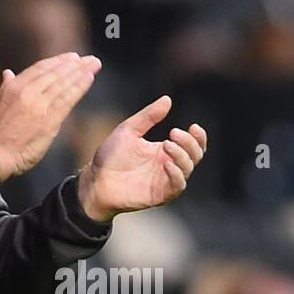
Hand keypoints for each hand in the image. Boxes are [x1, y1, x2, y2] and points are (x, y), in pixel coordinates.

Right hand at [0, 52, 101, 182]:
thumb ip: (6, 86)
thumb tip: (8, 73)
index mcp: (14, 86)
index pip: (41, 69)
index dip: (58, 62)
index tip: (71, 57)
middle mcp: (28, 92)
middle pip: (55, 73)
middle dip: (74, 64)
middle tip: (89, 59)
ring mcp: (39, 105)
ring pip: (63, 84)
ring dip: (81, 73)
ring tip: (93, 65)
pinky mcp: (49, 120)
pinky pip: (67, 100)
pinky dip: (79, 88)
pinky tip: (89, 80)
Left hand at [76, 95, 206, 222]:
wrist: (96, 179)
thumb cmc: (111, 156)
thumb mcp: (129, 130)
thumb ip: (148, 117)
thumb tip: (167, 99)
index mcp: (164, 150)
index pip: (192, 144)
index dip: (198, 137)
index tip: (194, 126)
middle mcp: (169, 165)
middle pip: (195, 155)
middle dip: (190, 143)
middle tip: (174, 133)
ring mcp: (165, 181)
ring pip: (187, 169)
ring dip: (182, 156)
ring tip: (167, 144)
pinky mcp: (160, 194)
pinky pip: (176, 186)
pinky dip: (176, 174)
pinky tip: (167, 163)